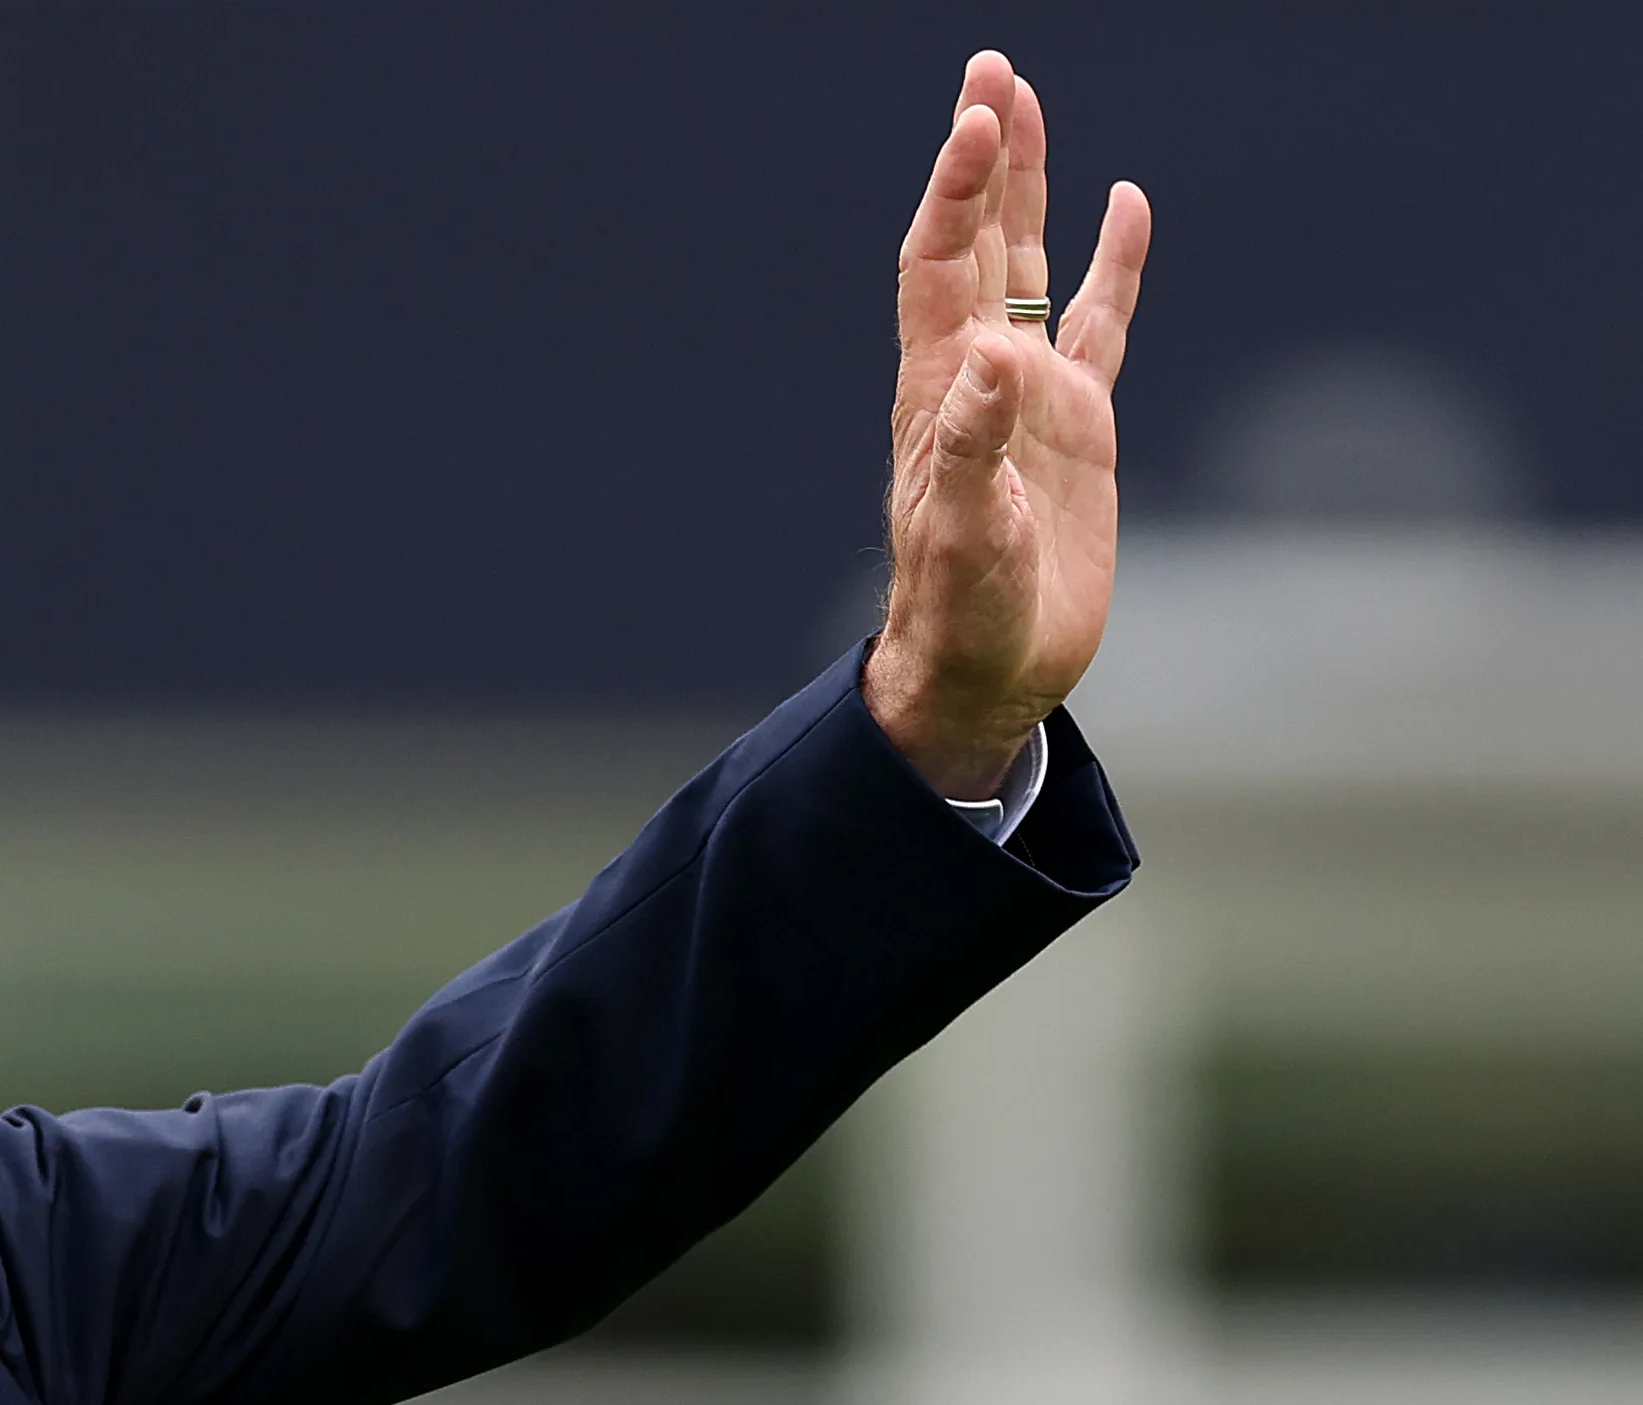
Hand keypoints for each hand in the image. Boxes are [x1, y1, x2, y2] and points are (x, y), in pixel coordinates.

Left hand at [864, 51, 1151, 798]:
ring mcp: (1030, 395)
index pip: (943, 262)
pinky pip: (1101, 322)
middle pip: (980, 239)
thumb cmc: (959, 613)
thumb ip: (970, 449)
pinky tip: (1127, 205)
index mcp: (940, 390)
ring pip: (1032, 265)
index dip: (957, 188)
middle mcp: (978, 376)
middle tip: (990, 69)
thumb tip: (987, 357)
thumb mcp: (962, 536)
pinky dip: (1114, 263)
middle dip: (983, 156)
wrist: (984, 671)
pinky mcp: (1078, 426)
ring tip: (1028, 104)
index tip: (977, 114)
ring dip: (1031, 189)